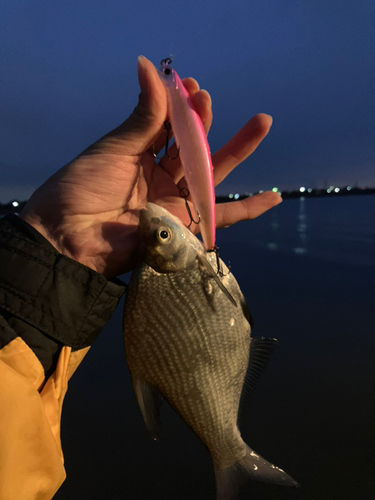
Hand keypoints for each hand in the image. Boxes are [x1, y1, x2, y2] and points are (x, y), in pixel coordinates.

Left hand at [20, 56, 280, 277]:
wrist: (72, 237)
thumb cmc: (85, 187)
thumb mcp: (116, 148)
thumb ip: (144, 116)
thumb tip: (150, 65)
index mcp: (140, 154)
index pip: (169, 126)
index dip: (181, 107)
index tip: (190, 87)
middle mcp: (160, 175)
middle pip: (193, 146)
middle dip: (205, 120)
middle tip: (208, 98)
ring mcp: (174, 200)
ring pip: (212, 173)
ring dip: (237, 149)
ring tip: (262, 122)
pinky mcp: (185, 225)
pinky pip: (221, 217)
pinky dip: (248, 209)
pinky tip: (274, 197)